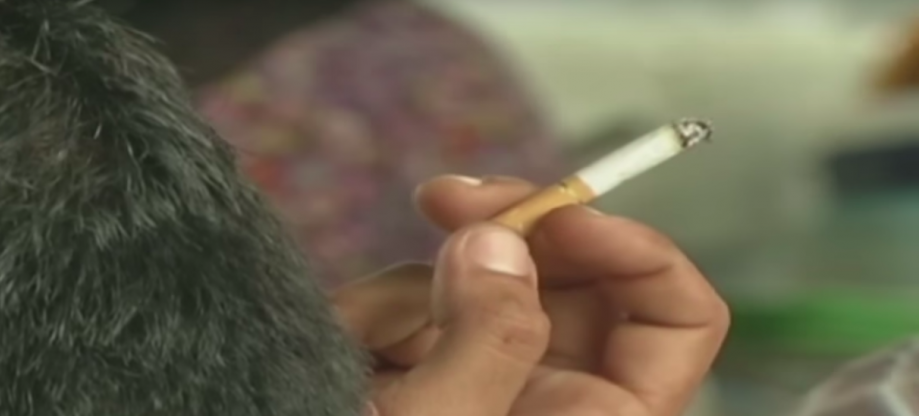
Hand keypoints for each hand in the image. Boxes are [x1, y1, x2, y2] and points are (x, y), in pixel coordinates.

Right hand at [331, 175, 729, 415]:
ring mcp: (486, 376)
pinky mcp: (425, 366)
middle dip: (511, 231)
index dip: (637, 251)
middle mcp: (553, 395)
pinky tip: (339, 348)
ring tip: (355, 341)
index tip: (558, 217)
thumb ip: (484, 337)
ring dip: (412, 292)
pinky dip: (372, 315)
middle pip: (575, 277)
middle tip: (446, 200)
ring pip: (481, 280)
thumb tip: (501, 244)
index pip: (679, 320)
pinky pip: (416, 302)